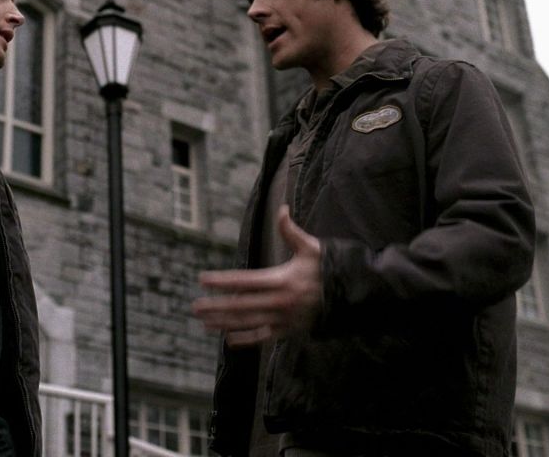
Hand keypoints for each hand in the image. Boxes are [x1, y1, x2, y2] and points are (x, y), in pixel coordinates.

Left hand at [192, 205, 321, 346]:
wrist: (352, 294)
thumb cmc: (329, 268)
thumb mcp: (311, 247)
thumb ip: (291, 231)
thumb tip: (282, 209)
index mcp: (282, 280)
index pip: (244, 281)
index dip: (222, 281)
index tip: (203, 280)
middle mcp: (280, 302)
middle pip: (241, 306)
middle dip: (217, 306)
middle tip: (196, 307)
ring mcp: (284, 319)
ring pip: (249, 323)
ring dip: (225, 323)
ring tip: (205, 322)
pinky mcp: (289, 331)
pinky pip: (264, 337)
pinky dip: (246, 340)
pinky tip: (229, 340)